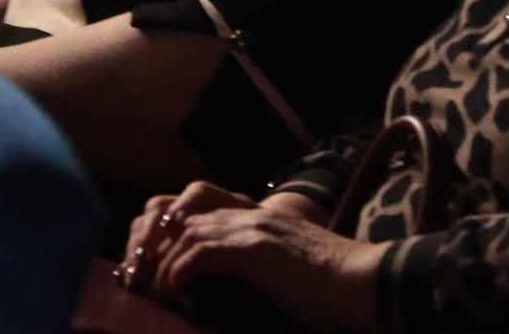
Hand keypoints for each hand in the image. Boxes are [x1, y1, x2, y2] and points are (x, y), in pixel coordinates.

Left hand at [128, 187, 386, 331]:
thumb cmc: (333, 290)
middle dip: (155, 251)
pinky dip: (181, 272)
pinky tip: (177, 292)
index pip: (196, 215)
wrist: (366, 284)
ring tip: (155, 293)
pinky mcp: (255, 248)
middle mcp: (251, 216)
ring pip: (185, 234)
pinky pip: (201, 253)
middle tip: (142, 284)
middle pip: (182, 220)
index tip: (155, 273)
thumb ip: (255, 268)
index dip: (169, 240)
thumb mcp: (285, 272)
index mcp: (257, 219)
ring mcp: (253, 228)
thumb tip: (217, 291)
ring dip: (162, 265)